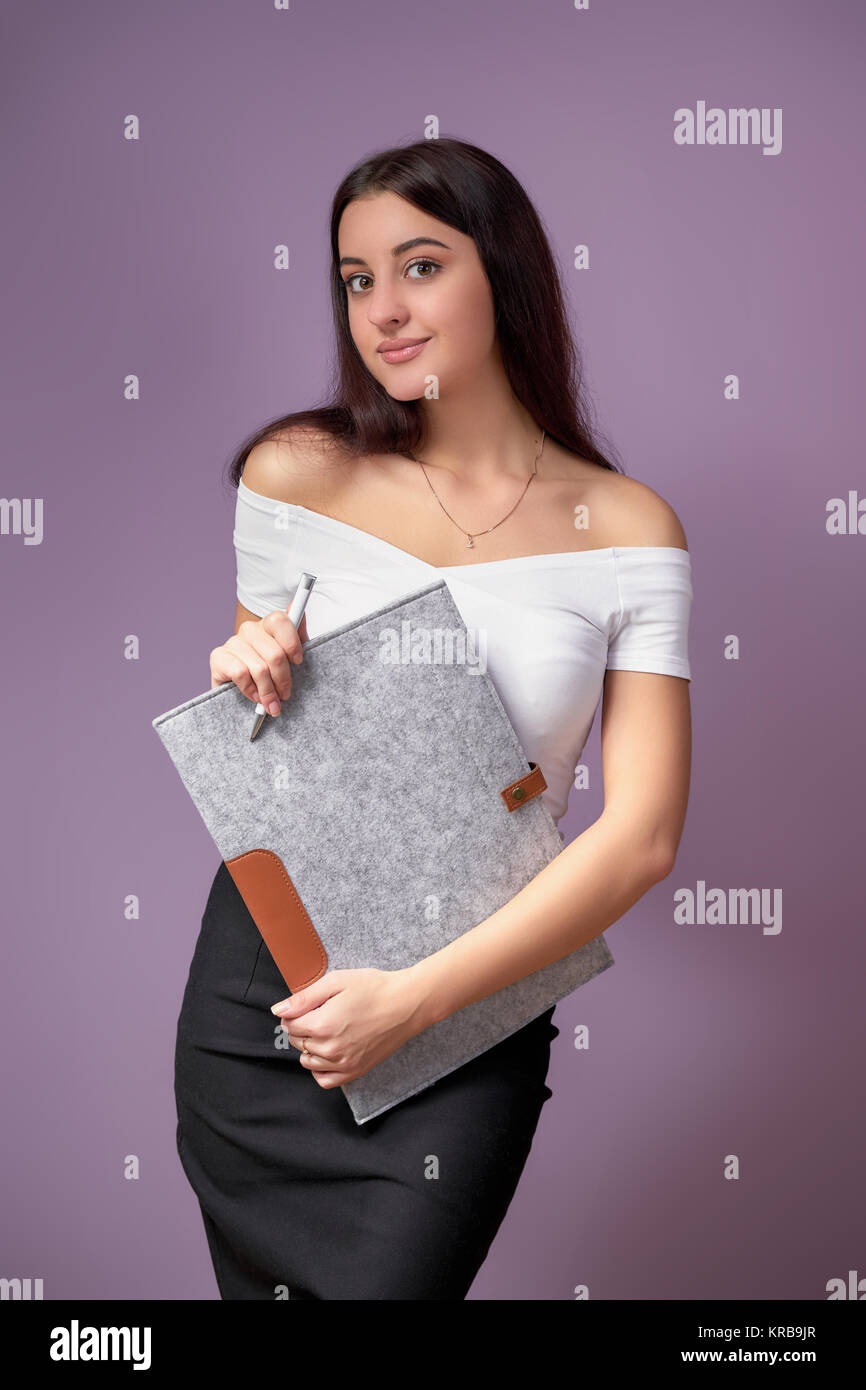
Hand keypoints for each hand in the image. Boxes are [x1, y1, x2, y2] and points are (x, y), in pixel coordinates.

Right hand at [209, 605, 309, 714]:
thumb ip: (298, 637)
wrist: (241, 696)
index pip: (280, 620)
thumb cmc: (270, 676)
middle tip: (285, 694)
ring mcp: (233, 642)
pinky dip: (250, 690)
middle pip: (274, 653)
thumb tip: (296, 609)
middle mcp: (249, 630)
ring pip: (259, 668)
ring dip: (268, 691)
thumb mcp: (291, 659)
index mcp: (268, 625)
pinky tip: (254, 695)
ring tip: (271, 702)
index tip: (298, 662)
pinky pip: (240, 673)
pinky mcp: (218, 657)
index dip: (292, 643)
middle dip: (283, 679)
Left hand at [270, 968, 424, 1087]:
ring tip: (325, 1030)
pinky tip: (327, 1052)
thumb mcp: (336, 982)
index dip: (293, 1013)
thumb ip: (304, 998)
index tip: (305, 1006)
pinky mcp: (355, 1071)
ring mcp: (343, 1063)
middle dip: (301, 1027)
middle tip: (318, 1013)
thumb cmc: (374, 988)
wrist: (406, 1004)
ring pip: (307, 1061)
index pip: (289, 1024)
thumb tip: (278, 1010)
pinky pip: (324, 1080)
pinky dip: (319, 1069)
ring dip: (308, 1046)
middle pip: (297, 1042)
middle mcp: (330, 1048)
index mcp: (322, 1024)